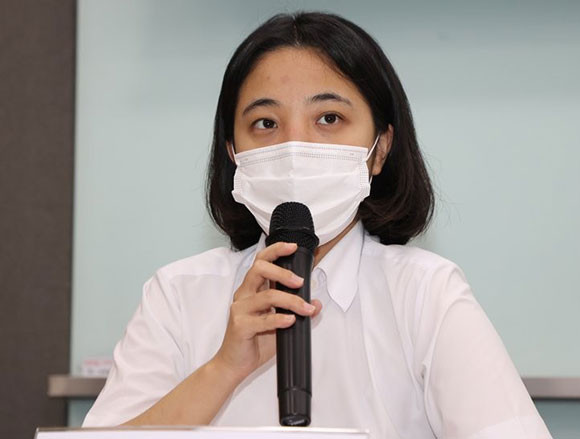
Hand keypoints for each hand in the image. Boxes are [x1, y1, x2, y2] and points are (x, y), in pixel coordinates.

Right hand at [213, 242, 321, 381]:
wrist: (234, 365)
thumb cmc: (255, 341)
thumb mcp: (280, 323)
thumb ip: (297, 311)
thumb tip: (317, 303)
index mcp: (252, 289)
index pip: (261, 261)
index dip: (276, 250)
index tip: (293, 247)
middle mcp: (244, 295)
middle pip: (259, 270)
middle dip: (282, 272)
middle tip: (300, 282)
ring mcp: (240, 309)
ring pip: (266, 296)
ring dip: (291, 301)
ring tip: (305, 308)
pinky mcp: (240, 326)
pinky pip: (262, 320)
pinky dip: (279, 319)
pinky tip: (290, 321)